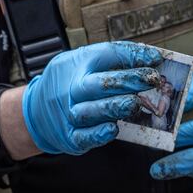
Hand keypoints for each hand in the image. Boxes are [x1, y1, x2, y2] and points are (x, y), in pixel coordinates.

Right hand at [21, 41, 162, 155]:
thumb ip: (115, 60)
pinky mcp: (70, 137)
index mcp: (78, 64)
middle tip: (152, 79)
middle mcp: (72, 89)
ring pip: (91, 111)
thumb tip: (152, 58)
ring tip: (135, 104)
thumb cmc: (70, 83)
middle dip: (128, 80)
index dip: (132, 56)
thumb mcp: (84, 62)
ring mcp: (69, 114)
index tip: (156, 58)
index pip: (106, 55)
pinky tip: (113, 129)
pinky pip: (83, 137)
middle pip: (99, 83)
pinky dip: (97, 134)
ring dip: (115, 107)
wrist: (35, 111)